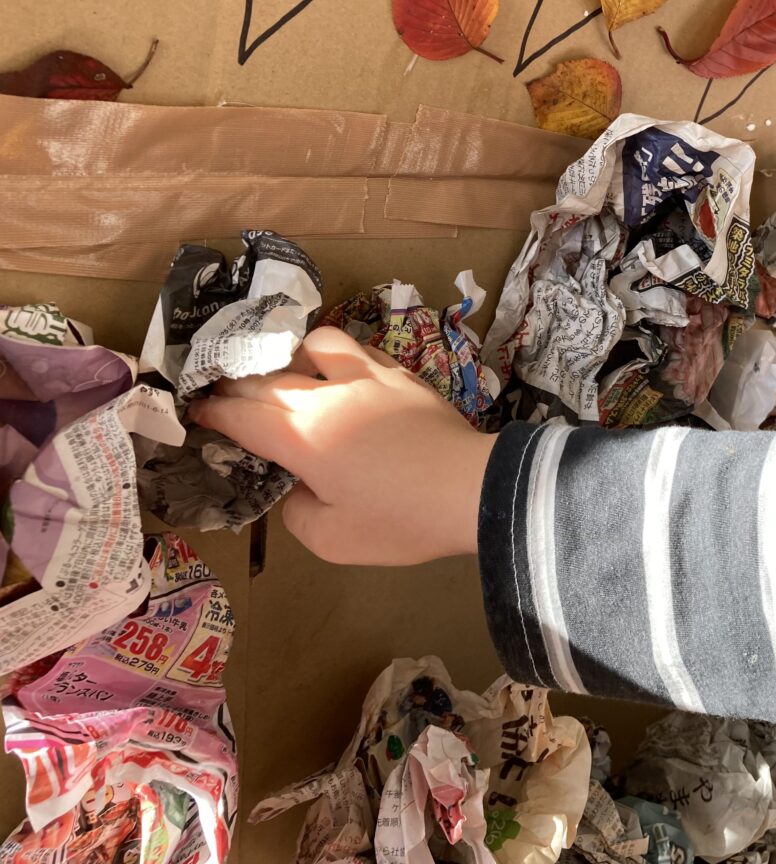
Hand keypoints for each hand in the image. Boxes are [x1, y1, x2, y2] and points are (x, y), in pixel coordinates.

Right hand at [188, 327, 495, 564]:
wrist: (470, 490)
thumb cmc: (400, 520)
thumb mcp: (333, 539)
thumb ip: (297, 512)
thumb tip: (297, 486)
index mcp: (302, 436)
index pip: (241, 415)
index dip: (212, 414)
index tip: (196, 413)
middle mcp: (326, 396)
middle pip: (267, 379)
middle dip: (236, 386)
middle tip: (224, 396)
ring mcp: (366, 377)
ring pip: (313, 344)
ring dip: (289, 356)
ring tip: (287, 374)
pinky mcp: (399, 373)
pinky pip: (357, 349)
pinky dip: (335, 355)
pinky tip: (340, 371)